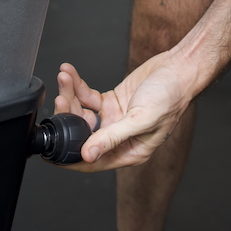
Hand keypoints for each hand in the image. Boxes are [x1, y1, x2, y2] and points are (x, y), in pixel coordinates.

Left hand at [52, 53, 199, 171]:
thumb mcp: (141, 119)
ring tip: (65, 78)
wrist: (179, 68)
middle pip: (83, 134)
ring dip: (71, 95)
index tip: (51, 152)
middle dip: (69, 117)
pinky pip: (87, 96)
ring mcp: (114, 119)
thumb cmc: (170, 97)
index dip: (71, 157)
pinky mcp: (111, 101)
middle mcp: (119, 138)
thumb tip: (88, 155)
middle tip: (60, 100)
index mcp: (130, 151)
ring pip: (82, 113)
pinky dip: (77, 85)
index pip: (94, 161)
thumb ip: (112, 137)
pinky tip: (69, 73)